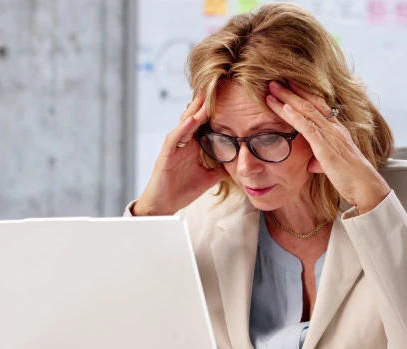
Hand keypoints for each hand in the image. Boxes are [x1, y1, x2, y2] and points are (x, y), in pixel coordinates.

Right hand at [133, 94, 223, 215]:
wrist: (164, 205)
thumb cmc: (183, 189)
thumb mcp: (209, 177)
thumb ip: (222, 167)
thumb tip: (242, 163)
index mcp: (193, 145)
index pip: (205, 123)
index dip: (215, 111)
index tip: (228, 97)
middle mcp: (183, 142)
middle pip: (195, 118)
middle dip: (205, 103)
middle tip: (216, 85)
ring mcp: (174, 147)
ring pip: (185, 123)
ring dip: (195, 110)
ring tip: (205, 97)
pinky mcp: (166, 155)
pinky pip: (174, 138)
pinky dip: (183, 128)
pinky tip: (191, 120)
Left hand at [265, 80, 390, 213]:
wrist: (365, 186)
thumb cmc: (351, 177)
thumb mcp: (333, 164)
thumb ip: (322, 160)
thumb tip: (312, 164)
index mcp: (337, 130)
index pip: (318, 106)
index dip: (303, 93)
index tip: (289, 84)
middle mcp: (334, 128)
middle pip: (310, 103)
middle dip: (291, 91)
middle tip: (274, 81)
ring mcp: (330, 136)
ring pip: (306, 111)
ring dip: (287, 99)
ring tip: (272, 89)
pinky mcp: (326, 147)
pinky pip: (308, 128)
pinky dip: (295, 117)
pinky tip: (284, 108)